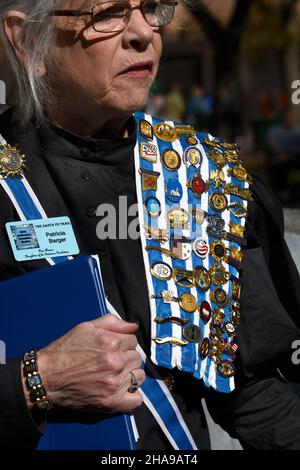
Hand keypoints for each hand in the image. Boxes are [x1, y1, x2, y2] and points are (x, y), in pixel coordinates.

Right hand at [29, 315, 144, 413]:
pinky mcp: (111, 402)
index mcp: (111, 342)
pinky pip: (136, 400)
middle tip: (110, 362)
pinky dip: (131, 396)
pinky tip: (120, 390)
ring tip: (114, 376)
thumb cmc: (65, 351)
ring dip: (130, 375)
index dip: (122, 344)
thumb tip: (133, 326)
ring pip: (138, 376)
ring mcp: (114, 383)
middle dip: (126, 358)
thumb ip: (112, 322)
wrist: (46, 377)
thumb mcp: (86, 327)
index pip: (132, 340)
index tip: (112, 349)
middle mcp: (115, 362)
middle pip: (136, 358)